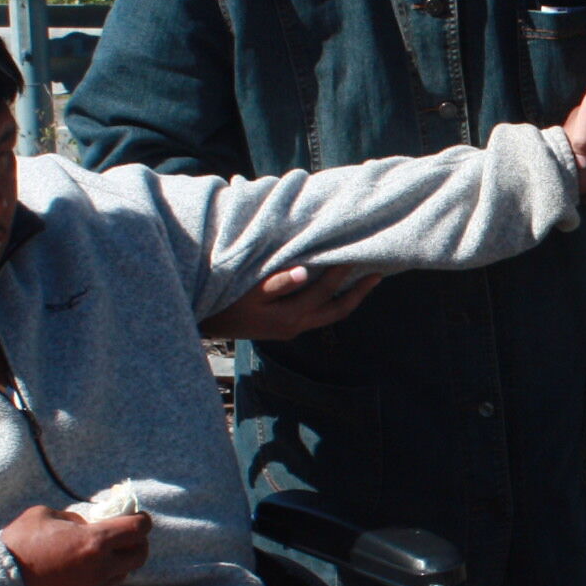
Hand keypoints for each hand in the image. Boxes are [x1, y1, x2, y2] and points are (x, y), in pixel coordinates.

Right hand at [3, 505, 149, 585]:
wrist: (0, 583)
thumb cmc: (19, 543)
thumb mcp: (44, 515)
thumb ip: (72, 517)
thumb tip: (85, 524)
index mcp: (95, 541)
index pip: (138, 529)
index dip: (141, 519)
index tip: (135, 516)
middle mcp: (101, 566)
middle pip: (141, 555)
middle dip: (138, 542)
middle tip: (126, 534)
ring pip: (124, 573)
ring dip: (120, 560)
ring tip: (103, 551)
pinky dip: (102, 575)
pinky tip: (85, 567)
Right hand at [200, 264, 382, 341]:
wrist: (206, 324)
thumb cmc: (225, 301)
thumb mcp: (248, 290)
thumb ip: (276, 282)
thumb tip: (304, 272)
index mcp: (289, 317)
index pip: (323, 292)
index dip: (340, 273)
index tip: (354, 255)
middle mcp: (296, 327)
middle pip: (337, 310)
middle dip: (359, 292)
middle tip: (378, 273)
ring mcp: (292, 330)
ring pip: (329, 315)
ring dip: (348, 298)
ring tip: (365, 281)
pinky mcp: (286, 328)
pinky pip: (318, 315)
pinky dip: (331, 302)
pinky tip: (335, 289)